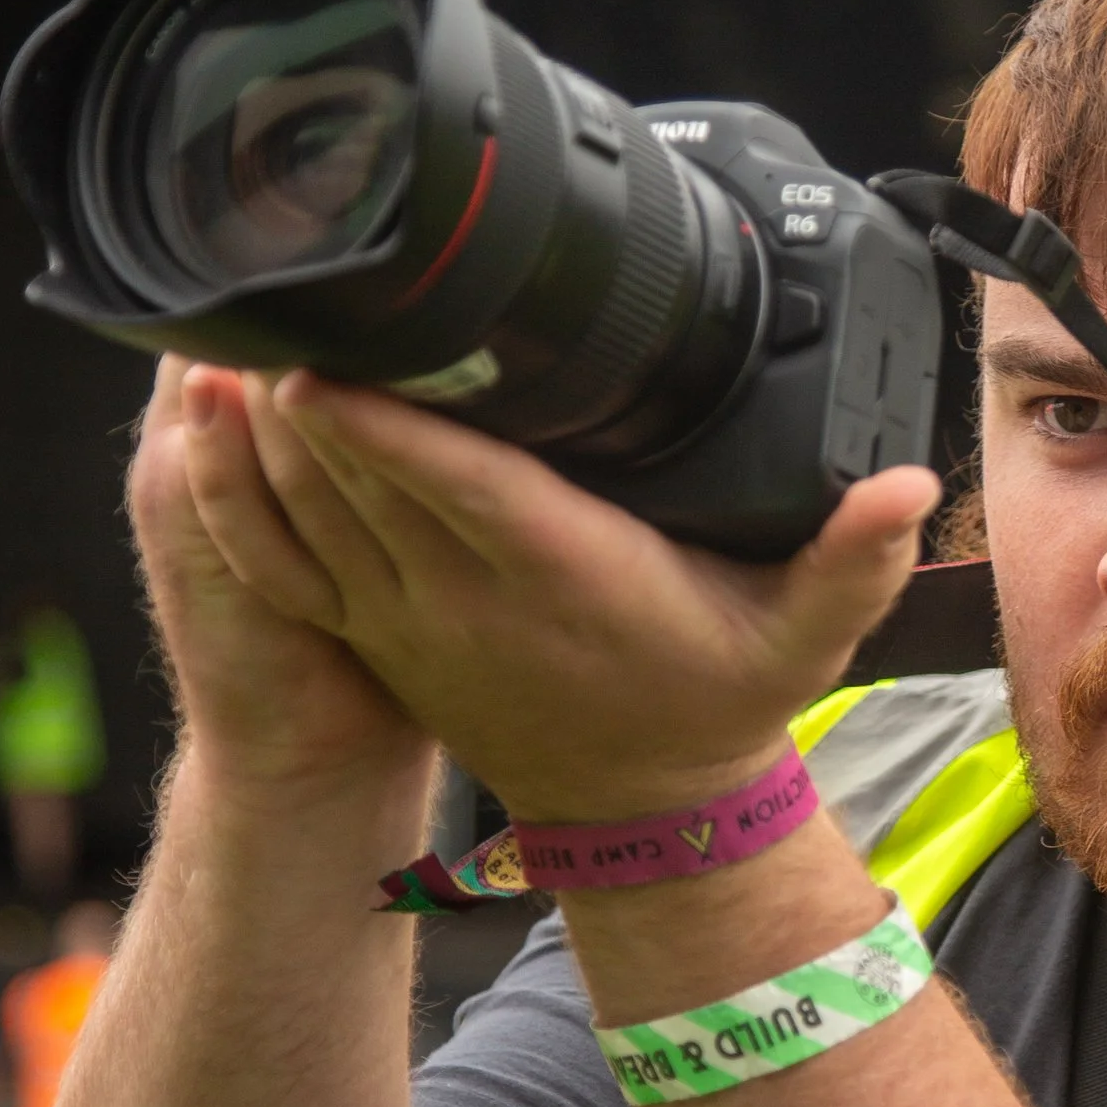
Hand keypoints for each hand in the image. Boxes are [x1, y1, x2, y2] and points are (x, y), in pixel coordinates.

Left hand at [180, 366, 939, 821]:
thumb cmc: (717, 698)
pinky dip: (233, 500)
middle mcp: (467, 603)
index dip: (387, 430)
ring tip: (217, 330)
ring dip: (255, 435)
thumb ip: (853, 556)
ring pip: (304, 516)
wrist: (642, 814)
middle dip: (302, 395)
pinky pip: (278, 563)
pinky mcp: (371, 634)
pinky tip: (198, 429)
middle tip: (268, 292)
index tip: (328, 363)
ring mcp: (404, 623)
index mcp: (566, 581)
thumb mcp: (807, 639)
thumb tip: (908, 486)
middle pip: (358, 484)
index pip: (461, 493)